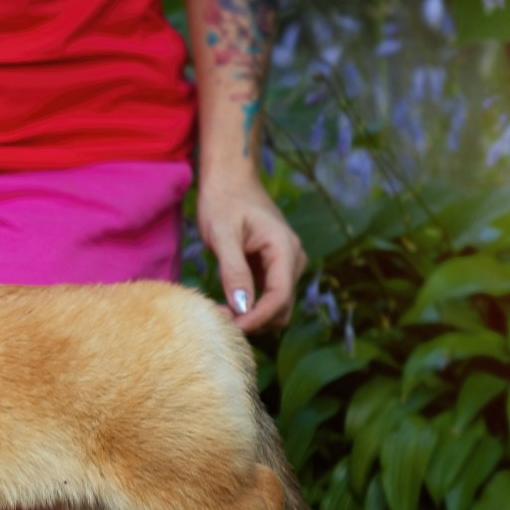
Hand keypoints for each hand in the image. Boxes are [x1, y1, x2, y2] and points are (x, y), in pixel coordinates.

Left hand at [196, 174, 305, 332]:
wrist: (230, 180)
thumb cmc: (224, 200)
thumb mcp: (223, 233)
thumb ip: (233, 270)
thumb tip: (242, 307)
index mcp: (285, 248)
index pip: (280, 296)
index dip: (256, 318)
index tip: (230, 329)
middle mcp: (293, 259)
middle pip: (281, 308)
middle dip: (253, 321)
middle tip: (216, 322)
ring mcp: (285, 265)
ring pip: (276, 307)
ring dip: (251, 317)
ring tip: (217, 314)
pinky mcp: (273, 269)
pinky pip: (267, 297)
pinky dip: (249, 307)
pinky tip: (224, 306)